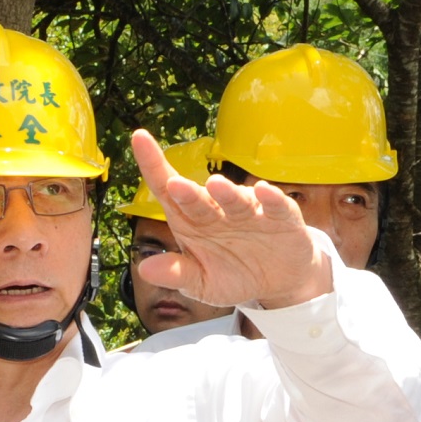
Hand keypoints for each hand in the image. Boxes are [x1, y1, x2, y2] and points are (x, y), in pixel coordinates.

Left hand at [128, 129, 335, 310]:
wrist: (278, 282)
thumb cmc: (233, 275)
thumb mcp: (202, 283)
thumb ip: (176, 274)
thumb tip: (144, 270)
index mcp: (192, 220)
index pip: (168, 190)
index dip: (153, 165)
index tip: (138, 138)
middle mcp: (218, 210)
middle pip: (199, 198)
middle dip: (188, 192)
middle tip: (175, 186)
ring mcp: (250, 212)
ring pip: (236, 199)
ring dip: (227, 193)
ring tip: (216, 186)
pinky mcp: (281, 218)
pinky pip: (276, 206)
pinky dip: (270, 199)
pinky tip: (263, 191)